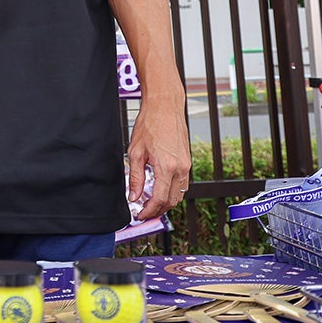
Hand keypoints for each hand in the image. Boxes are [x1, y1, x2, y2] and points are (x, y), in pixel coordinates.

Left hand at [126, 91, 189, 220]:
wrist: (165, 107)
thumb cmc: (150, 125)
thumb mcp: (136, 152)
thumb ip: (135, 177)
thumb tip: (134, 196)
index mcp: (167, 167)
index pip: (160, 200)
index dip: (149, 211)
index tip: (140, 215)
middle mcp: (180, 169)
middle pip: (172, 201)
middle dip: (158, 210)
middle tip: (143, 212)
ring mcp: (186, 165)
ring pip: (179, 194)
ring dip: (166, 202)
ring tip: (150, 203)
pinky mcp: (187, 162)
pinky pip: (182, 184)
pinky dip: (172, 191)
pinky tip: (160, 189)